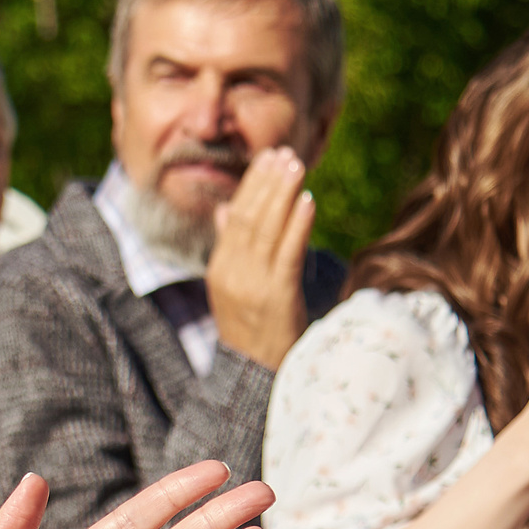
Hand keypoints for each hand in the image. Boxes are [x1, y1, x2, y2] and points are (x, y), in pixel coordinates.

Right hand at [204, 148, 315, 369]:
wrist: (258, 375)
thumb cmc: (255, 330)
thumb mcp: (237, 287)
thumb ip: (231, 246)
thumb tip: (226, 207)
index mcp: (220, 270)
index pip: (234, 218)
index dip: (252, 185)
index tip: (269, 157)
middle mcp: (231, 275)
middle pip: (249, 218)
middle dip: (267, 182)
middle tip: (284, 152)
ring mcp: (252, 286)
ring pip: (266, 231)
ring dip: (283, 194)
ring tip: (297, 165)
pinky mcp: (276, 297)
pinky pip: (287, 254)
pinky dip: (297, 225)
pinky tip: (308, 201)